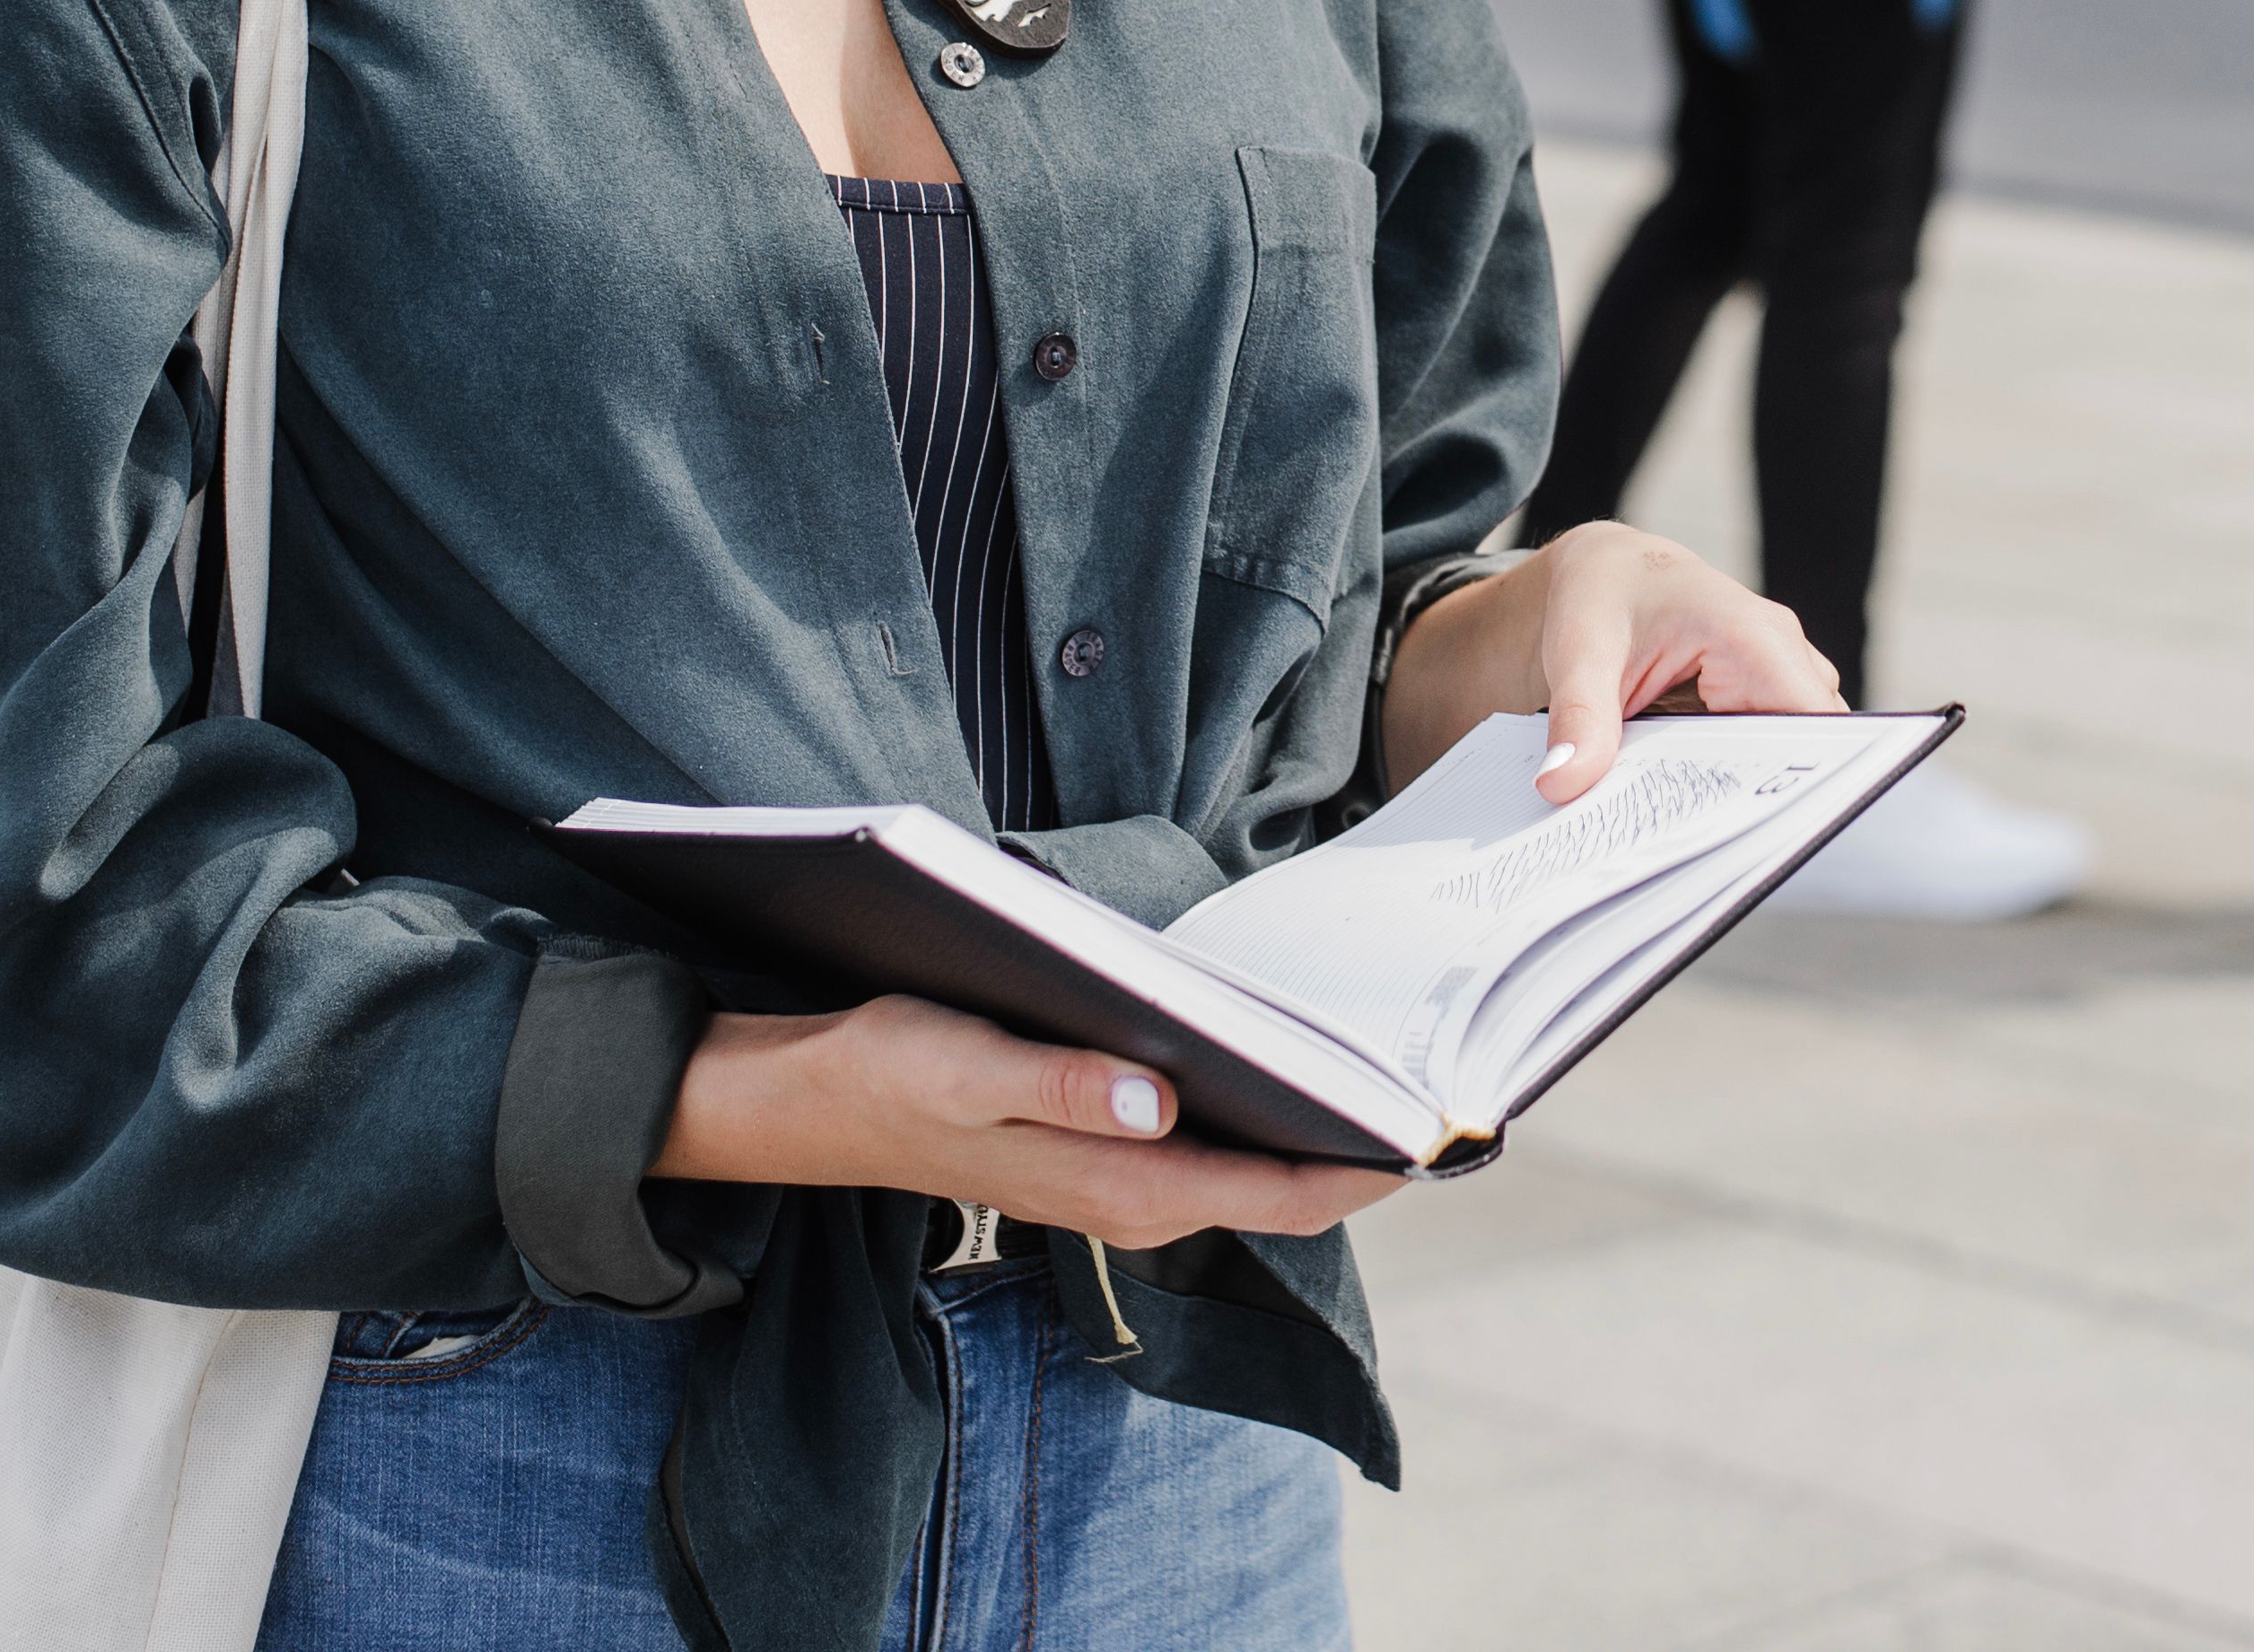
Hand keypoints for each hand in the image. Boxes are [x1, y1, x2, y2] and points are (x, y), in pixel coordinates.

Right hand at [653, 992, 1400, 1246]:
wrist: (808, 1101)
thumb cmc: (887, 1074)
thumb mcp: (969, 1068)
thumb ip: (1064, 1088)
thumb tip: (1159, 1103)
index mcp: (1121, 1185)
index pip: (1281, 1193)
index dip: (1366, 1164)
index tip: (1444, 1124)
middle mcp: (1134, 1197)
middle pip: (1283, 1184)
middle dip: (1362, 1140)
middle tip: (1445, 1072)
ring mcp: (1118, 1180)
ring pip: (1250, 1165)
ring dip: (1315, 1122)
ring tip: (1390, 1058)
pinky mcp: (1100, 1151)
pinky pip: (1210, 1146)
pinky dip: (1260, 1110)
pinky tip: (1283, 1057)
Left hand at [1387, 521, 1844, 801]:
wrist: (1606, 573)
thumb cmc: (1603, 593)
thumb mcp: (1579, 651)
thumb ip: (1579, 718)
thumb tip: (1561, 783)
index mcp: (1753, 636)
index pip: (1815, 721)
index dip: (1810, 777)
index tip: (1770, 832)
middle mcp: (1780, 658)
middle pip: (1808, 750)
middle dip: (1765, 799)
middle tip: (1704, 846)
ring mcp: (1775, 682)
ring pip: (1788, 758)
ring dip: (1746, 793)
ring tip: (1690, 831)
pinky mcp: (1758, 704)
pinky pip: (1762, 755)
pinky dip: (1728, 783)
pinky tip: (1687, 807)